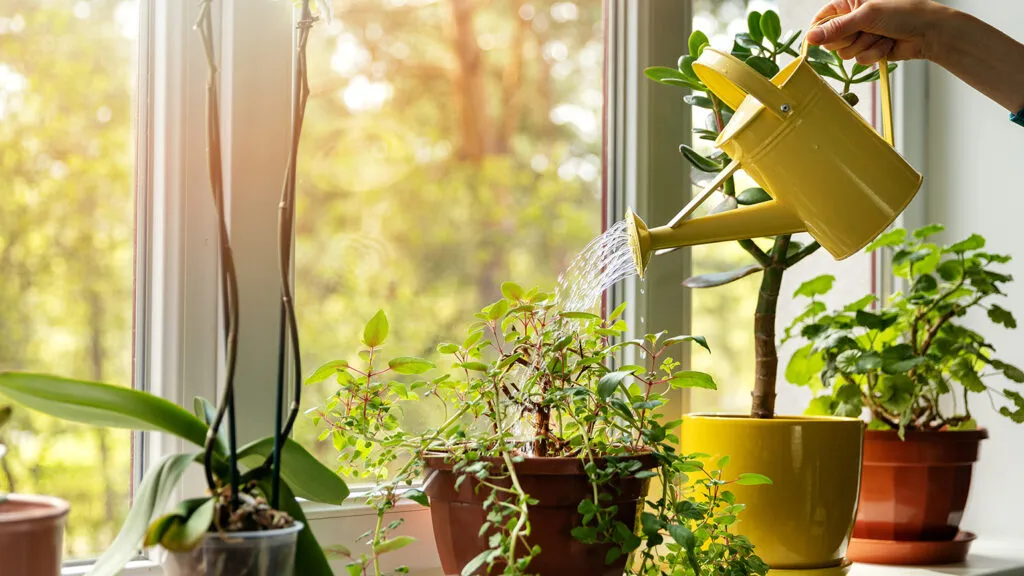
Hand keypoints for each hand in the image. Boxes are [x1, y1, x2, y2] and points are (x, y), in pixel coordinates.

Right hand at [806, 0, 952, 64]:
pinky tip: (887, 44)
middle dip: (850, 38)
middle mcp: (853, 19)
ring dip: (865, 46)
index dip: (820, 30)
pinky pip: (859, 60)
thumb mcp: (867, 15)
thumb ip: (837, 28)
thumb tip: (810, 37)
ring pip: (845, 52)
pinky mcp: (869, 50)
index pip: (822, 18)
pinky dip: (874, 53)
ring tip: (881, 35)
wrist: (929, 32)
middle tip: (866, 30)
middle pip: (831, 39)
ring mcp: (861, 36)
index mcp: (850, 2)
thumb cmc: (905, 13)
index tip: (822, 38)